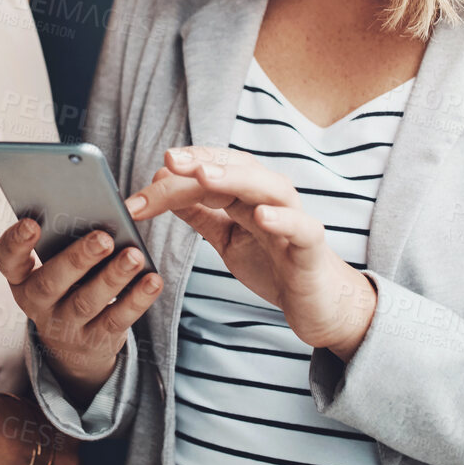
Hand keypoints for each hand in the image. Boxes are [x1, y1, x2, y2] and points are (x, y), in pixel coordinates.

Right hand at [0, 218, 162, 407]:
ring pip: (87, 301)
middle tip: (103, 238)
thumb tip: (99, 211)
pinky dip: (136, 300)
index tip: (32, 223)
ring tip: (134, 256)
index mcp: (23, 277)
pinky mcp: (95, 340)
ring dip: (112, 277)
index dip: (15, 243)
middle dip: (78, 259)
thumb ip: (66, 242)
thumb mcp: (56, 268)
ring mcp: (65, 326)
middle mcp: (38, 302)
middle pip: (52, 281)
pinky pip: (117, 320)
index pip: (7, 260)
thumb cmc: (68, 287)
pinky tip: (152, 281)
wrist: (75, 346)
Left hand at [126, 146, 376, 359]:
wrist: (317, 303)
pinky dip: (283, 218)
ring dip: (236, 179)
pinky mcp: (312, 247)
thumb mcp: (226, 238)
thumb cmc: (273, 264)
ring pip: (269, 188)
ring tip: (204, 176)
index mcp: (247, 195)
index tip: (147, 181)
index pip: (212, 170)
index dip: (181, 172)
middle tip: (170, 161)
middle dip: (202, 162)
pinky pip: (302, 227)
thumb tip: (162, 185)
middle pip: (237, 169)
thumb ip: (199, 212)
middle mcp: (270, 198)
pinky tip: (262, 215)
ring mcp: (293, 219)